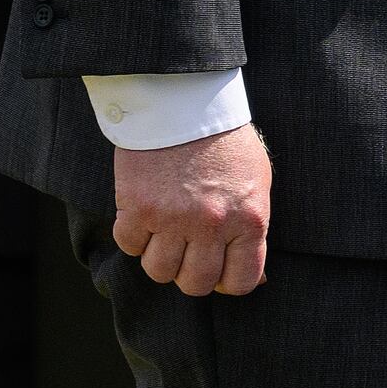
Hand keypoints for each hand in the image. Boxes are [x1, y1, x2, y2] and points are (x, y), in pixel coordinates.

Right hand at [113, 124, 271, 292]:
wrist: (186, 103)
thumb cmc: (226, 143)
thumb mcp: (257, 185)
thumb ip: (253, 233)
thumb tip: (256, 280)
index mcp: (249, 220)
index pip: (240, 281)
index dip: (227, 281)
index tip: (218, 269)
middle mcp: (211, 225)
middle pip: (195, 284)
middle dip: (190, 274)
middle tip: (188, 253)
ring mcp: (172, 218)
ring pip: (159, 271)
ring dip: (160, 258)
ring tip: (164, 234)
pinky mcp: (137, 206)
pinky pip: (128, 245)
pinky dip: (133, 236)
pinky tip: (143, 217)